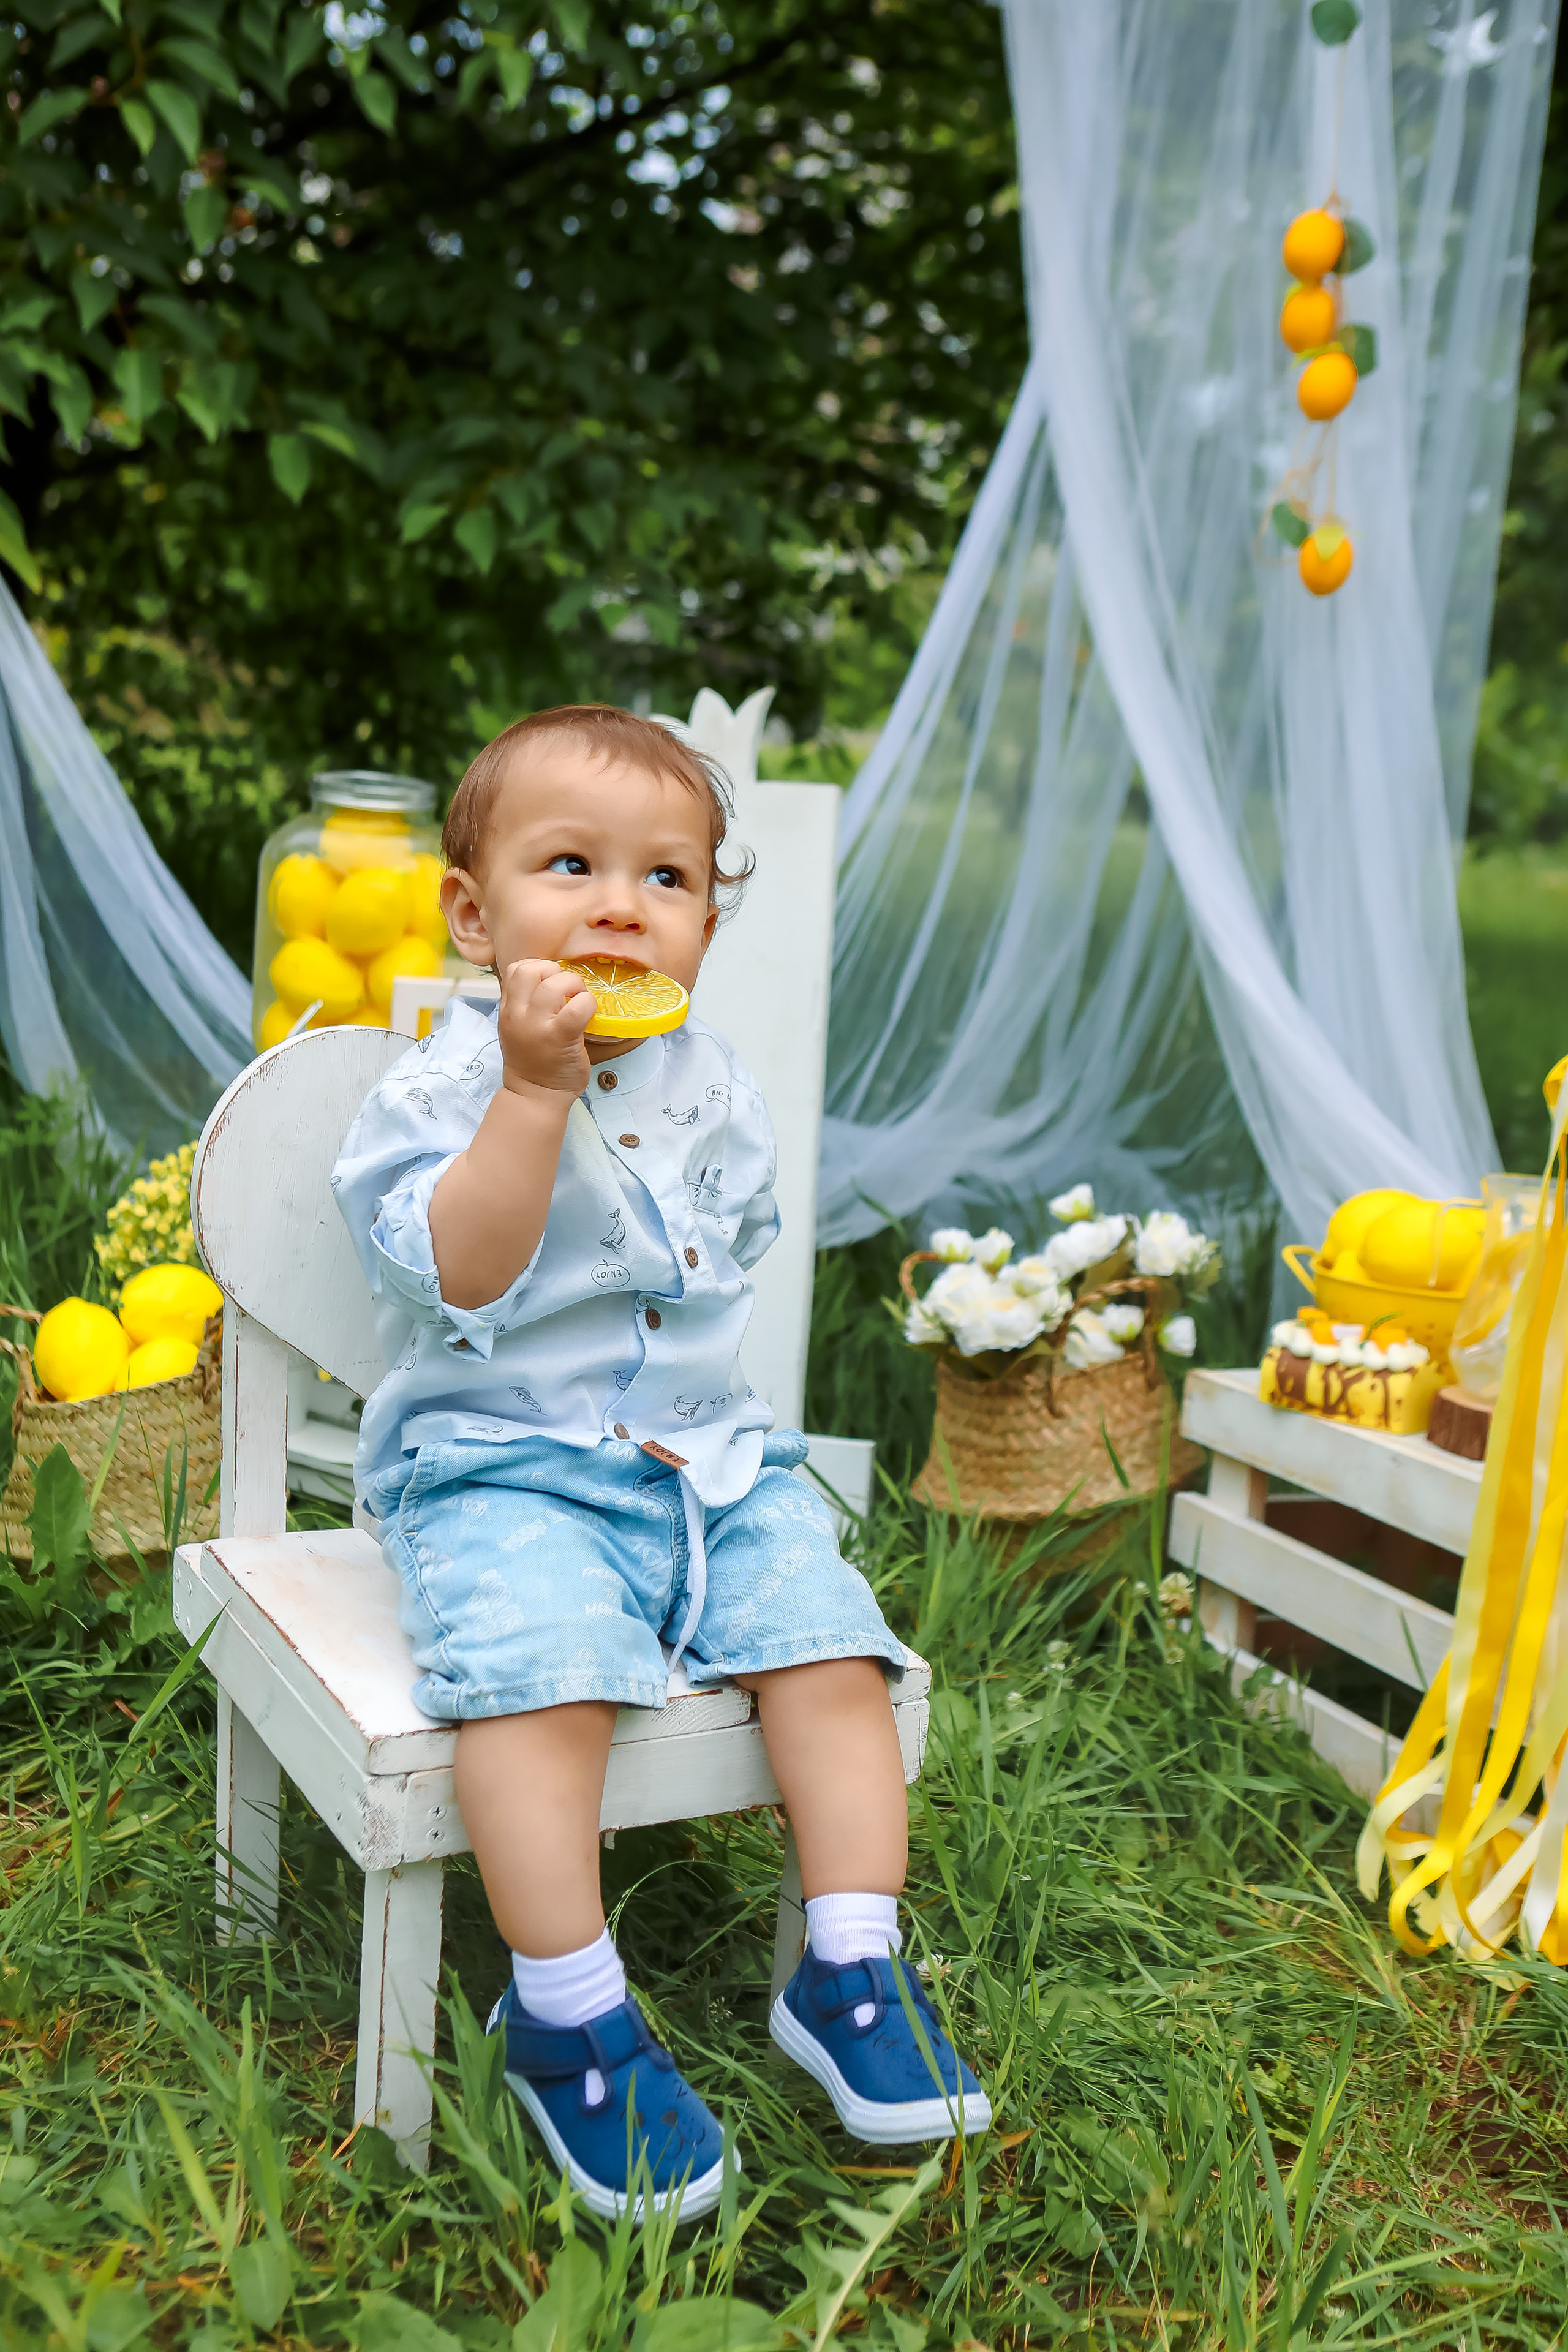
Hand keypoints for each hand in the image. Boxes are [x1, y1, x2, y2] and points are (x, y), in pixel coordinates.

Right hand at [496, 959, 595, 1099]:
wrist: (535, 1096)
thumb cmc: (534, 1062)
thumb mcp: (518, 1028)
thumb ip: (526, 1004)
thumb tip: (552, 979)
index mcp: (507, 1010)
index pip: (516, 968)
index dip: (539, 968)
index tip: (552, 982)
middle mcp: (517, 1015)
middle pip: (531, 970)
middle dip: (556, 972)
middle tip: (569, 990)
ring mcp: (536, 1026)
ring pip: (554, 984)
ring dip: (574, 986)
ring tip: (579, 1001)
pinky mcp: (559, 1037)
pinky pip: (577, 1007)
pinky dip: (587, 1003)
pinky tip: (588, 1014)